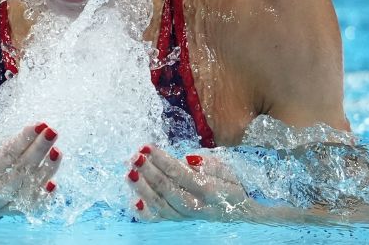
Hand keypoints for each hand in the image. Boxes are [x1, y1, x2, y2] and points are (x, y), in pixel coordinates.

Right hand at [0, 122, 61, 215]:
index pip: (4, 158)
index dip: (22, 141)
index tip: (38, 125)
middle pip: (18, 172)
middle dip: (38, 150)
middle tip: (52, 130)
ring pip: (27, 190)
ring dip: (45, 171)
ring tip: (57, 151)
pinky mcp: (7, 213)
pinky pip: (27, 207)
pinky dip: (41, 197)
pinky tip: (54, 183)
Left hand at [125, 145, 248, 220]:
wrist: (239, 213)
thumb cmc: (229, 186)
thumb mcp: (227, 171)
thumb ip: (210, 165)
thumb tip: (189, 160)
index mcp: (209, 189)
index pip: (180, 173)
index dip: (161, 160)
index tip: (146, 147)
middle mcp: (197, 205)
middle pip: (168, 189)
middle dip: (149, 172)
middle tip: (134, 157)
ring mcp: (187, 216)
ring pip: (161, 205)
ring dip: (143, 189)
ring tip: (129, 173)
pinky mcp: (179, 221)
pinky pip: (161, 220)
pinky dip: (146, 214)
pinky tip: (134, 202)